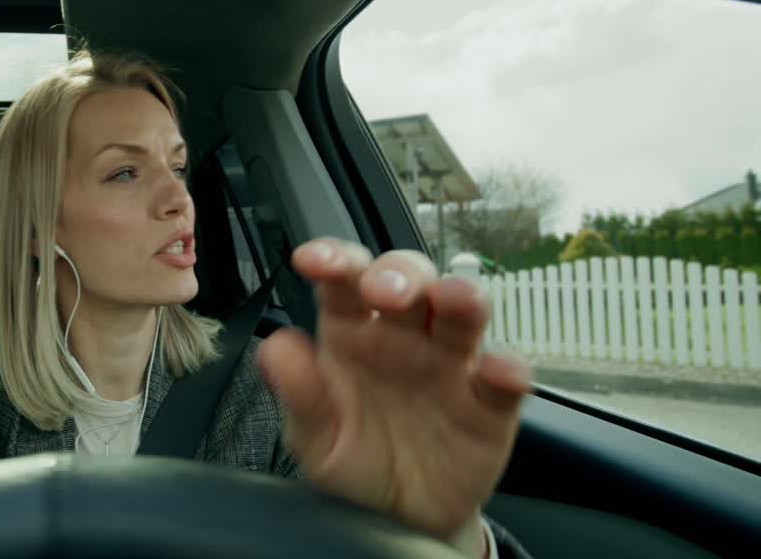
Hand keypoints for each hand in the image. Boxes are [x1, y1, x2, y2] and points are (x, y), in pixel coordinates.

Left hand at [257, 238, 531, 553]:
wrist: (395, 522)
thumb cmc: (352, 463)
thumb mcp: (313, 436)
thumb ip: (296, 392)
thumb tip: (273, 349)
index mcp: (350, 333)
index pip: (342, 282)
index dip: (332, 260)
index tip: (312, 260)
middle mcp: (402, 336)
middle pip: (408, 280)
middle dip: (399, 273)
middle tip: (384, 292)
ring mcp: (449, 365)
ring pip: (462, 313)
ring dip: (462, 296)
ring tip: (453, 298)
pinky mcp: (489, 404)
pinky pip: (505, 379)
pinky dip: (507, 369)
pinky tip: (498, 371)